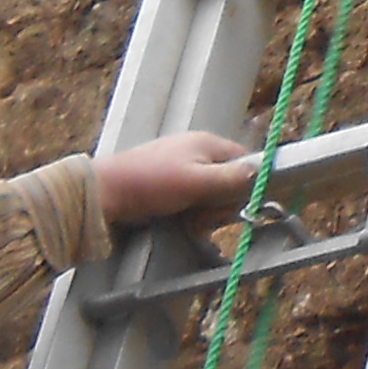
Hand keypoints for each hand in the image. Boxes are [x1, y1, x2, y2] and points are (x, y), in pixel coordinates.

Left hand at [98, 130, 261, 228]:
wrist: (105, 196)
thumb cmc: (148, 184)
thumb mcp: (195, 182)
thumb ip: (230, 179)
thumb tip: (262, 173)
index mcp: (208, 144)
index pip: (246, 162)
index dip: (247, 185)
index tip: (236, 204)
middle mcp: (198, 154)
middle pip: (231, 183)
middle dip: (221, 205)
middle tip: (202, 215)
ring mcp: (183, 171)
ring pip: (213, 197)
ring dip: (206, 215)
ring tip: (188, 221)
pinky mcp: (171, 188)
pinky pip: (195, 204)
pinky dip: (192, 216)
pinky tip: (182, 224)